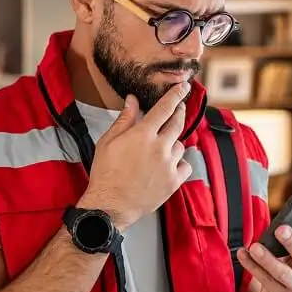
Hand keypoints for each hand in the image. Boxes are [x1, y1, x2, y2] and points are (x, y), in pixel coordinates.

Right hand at [78, 83, 191, 230]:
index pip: (165, 108)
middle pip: (178, 122)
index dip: (176, 95)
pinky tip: (169, 164)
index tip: (183, 87)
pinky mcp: (174, 181)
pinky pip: (185, 165)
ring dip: (174, 142)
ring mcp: (169, 165)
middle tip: (178, 109)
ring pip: (181, 145)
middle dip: (179, 112)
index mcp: (143, 134)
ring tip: (162, 147)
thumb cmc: (106, 173)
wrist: (111, 204)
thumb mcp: (108, 142)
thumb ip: (124, 119)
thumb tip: (132, 101)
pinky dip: (180, 163)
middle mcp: (160, 147)